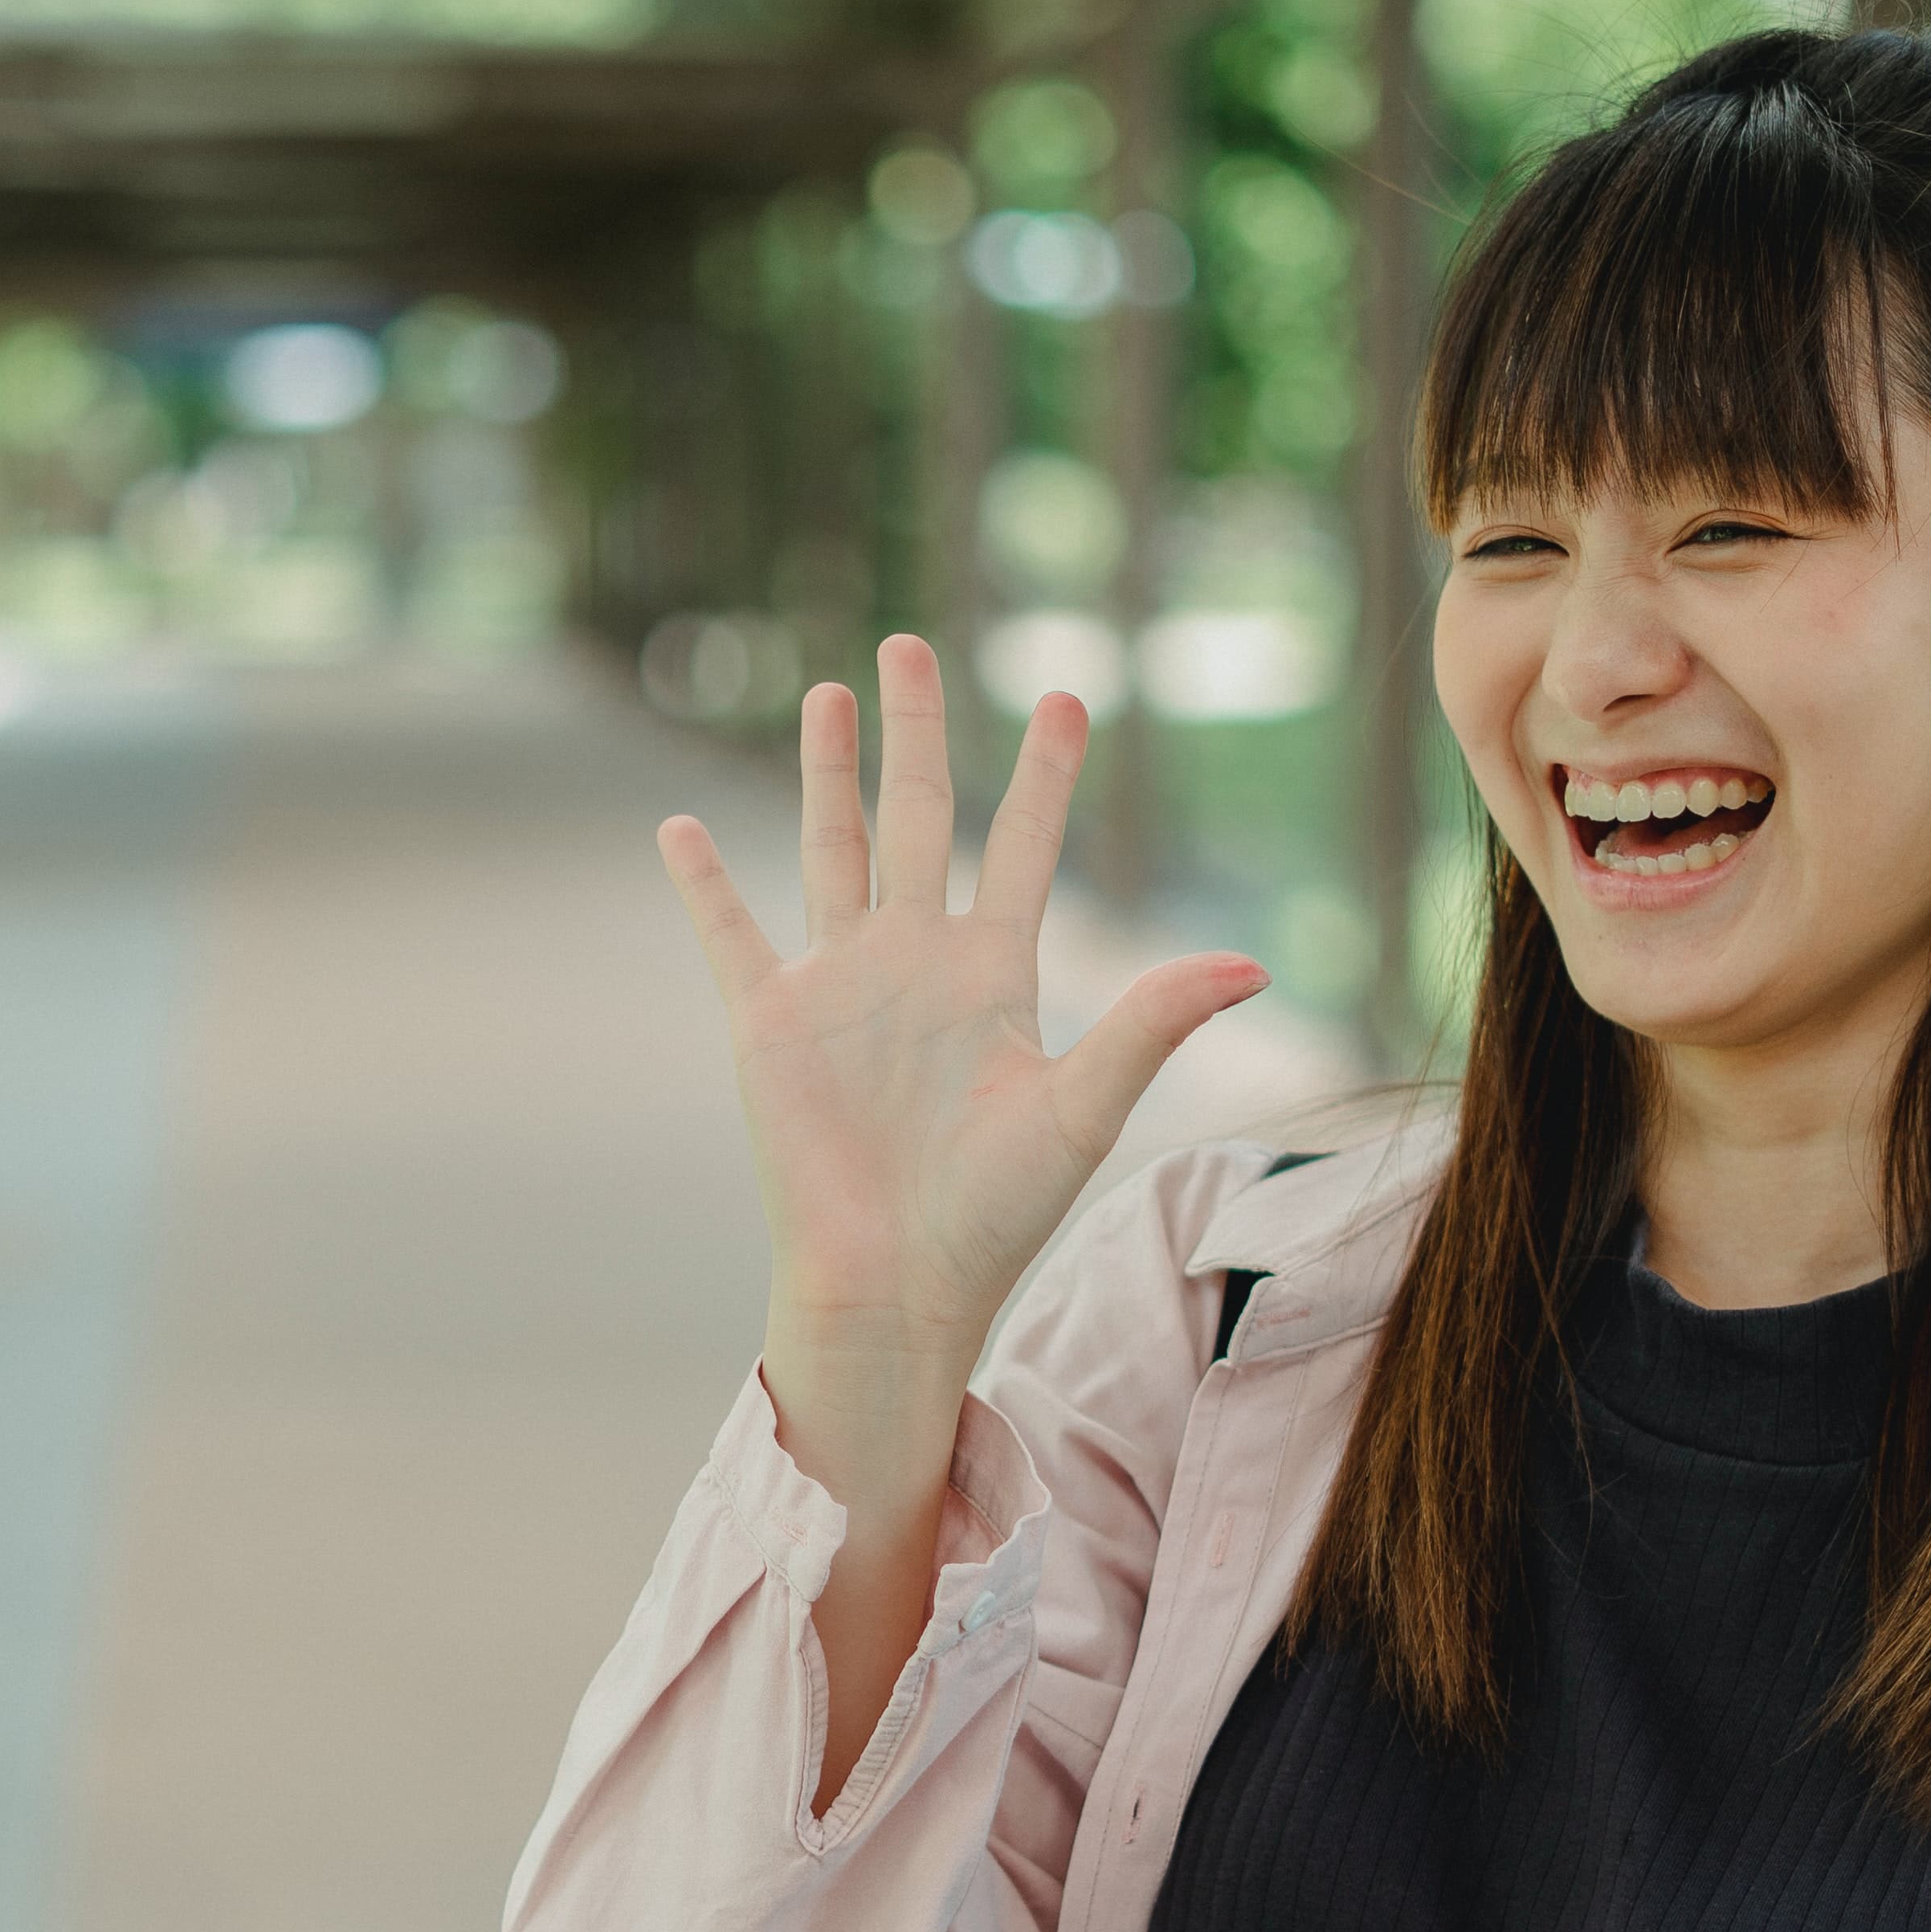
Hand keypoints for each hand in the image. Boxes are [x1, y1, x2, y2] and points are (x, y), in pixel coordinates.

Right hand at [659, 640, 1265, 1809]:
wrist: (893, 1287)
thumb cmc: (993, 1219)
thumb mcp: (1080, 1111)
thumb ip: (1151, 1025)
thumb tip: (1251, 965)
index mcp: (992, 977)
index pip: (1019, 847)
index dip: (1041, 774)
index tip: (1064, 696)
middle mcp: (915, 965)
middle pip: (918, 816)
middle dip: (915, 731)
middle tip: (911, 644)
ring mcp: (839, 987)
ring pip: (832, 848)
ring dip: (828, 772)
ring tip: (827, 693)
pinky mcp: (769, 1023)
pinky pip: (730, 935)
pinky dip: (703, 884)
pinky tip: (678, 828)